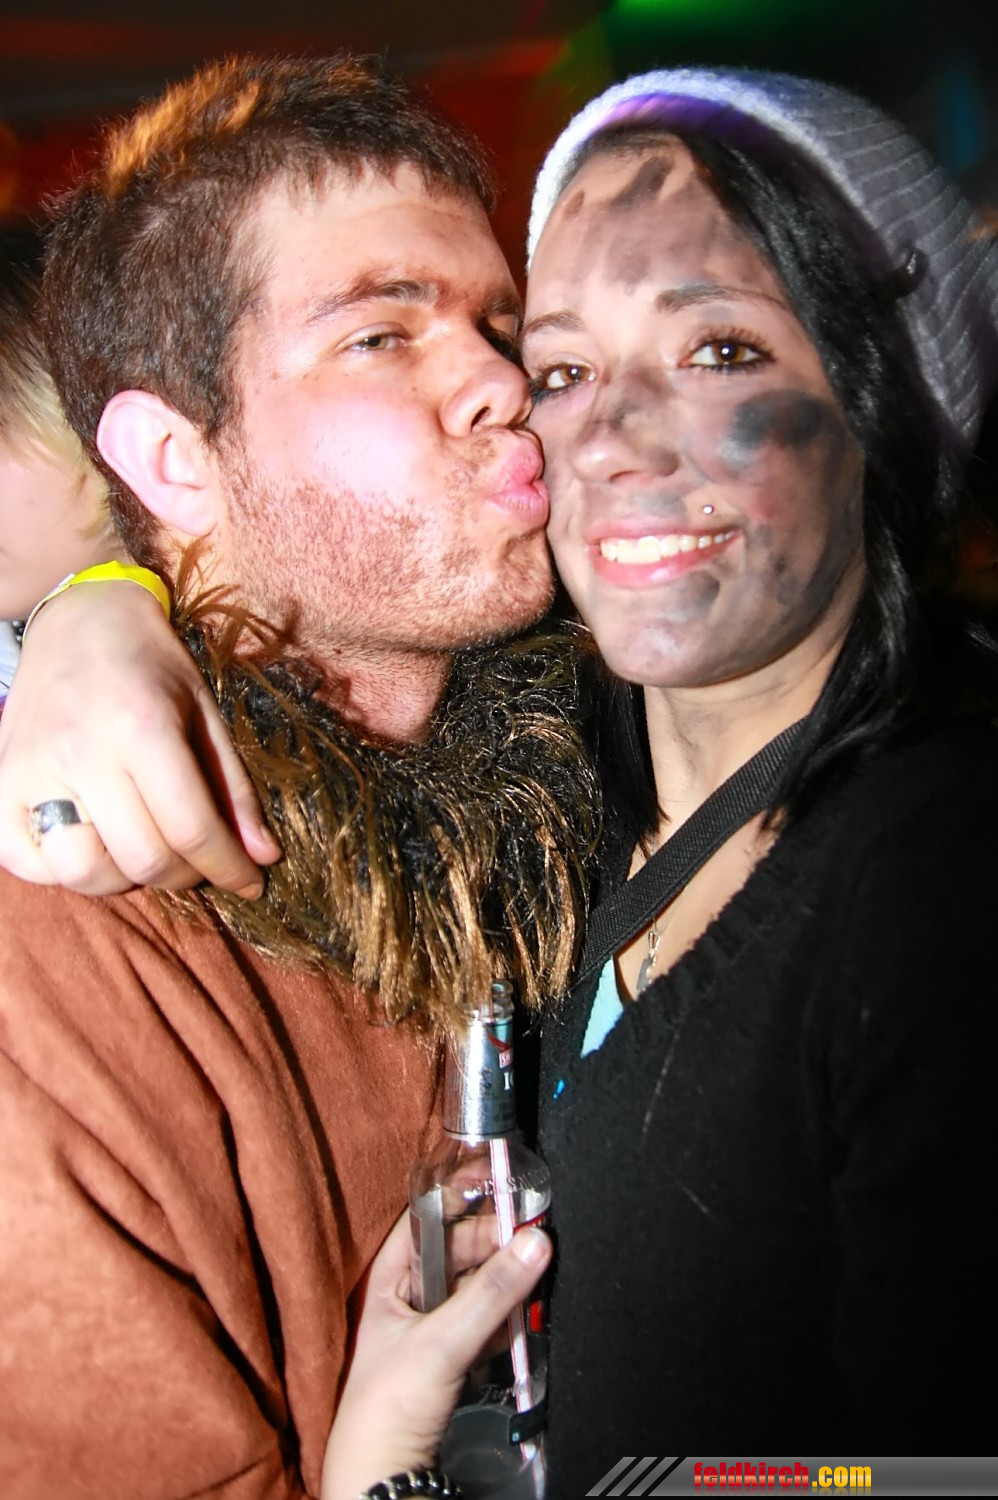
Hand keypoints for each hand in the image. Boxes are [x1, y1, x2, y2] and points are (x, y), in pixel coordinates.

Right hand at [0, 581, 280, 894]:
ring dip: (123, 879)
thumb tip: (264, 857)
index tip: (249, 882)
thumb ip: (233, 789)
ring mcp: (30, 770)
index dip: (227, 868)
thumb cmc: (150, 666)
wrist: (79, 622)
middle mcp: (80, 753)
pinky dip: (63, 870)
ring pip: (82, 871)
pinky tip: (91, 844)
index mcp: (142, 728)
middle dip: (184, 876)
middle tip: (197, 861)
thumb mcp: (204, 714)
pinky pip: (26, 861)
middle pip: (141, 859)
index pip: (190, 829)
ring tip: (143, 851)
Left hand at [321, 1214, 550, 1499]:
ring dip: (504, 1282)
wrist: (385, 1480)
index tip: (501, 1184)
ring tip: (530, 1273)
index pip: (429, 1219)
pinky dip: (507, 1317)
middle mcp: (409, 1297)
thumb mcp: (441, 1341)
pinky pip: (488, 1322)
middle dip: (495, 1244)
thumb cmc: (385, 1411)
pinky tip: (522, 1319)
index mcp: (390, 1279)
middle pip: (461, 1251)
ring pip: (477, 1287)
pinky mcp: (454, 1359)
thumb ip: (490, 1292)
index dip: (462, 1199)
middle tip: (529, 1238)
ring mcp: (432, 1328)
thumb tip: (533, 1244)